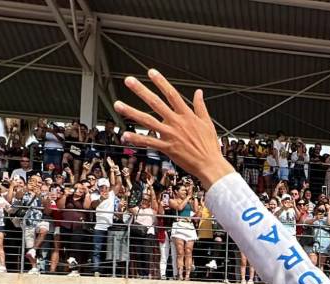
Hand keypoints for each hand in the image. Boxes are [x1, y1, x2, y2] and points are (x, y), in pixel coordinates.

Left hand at [115, 71, 233, 186]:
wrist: (210, 164)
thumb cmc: (210, 146)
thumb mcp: (208, 122)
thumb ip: (200, 106)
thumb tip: (199, 92)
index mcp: (187, 115)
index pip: (172, 94)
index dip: (161, 82)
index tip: (151, 72)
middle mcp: (177, 123)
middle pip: (156, 103)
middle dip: (141, 91)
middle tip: (129, 81)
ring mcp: (171, 135)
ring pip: (147, 121)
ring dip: (131, 112)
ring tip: (118, 105)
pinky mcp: (167, 148)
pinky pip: (149, 142)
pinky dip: (137, 139)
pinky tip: (125, 135)